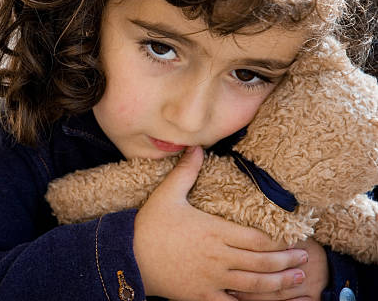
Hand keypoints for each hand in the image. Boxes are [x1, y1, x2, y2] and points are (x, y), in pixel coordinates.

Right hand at [133, 146, 308, 300]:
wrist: (127, 255)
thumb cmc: (148, 225)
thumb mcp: (167, 194)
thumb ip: (186, 171)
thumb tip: (196, 147)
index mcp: (214, 231)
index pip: (256, 238)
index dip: (278, 241)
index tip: (292, 240)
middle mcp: (218, 257)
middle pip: (261, 262)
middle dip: (286, 261)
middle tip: (304, 259)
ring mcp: (211, 279)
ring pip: (254, 284)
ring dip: (279, 283)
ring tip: (296, 279)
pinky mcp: (201, 296)